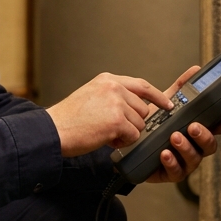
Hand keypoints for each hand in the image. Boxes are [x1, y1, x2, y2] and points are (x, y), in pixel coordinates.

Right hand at [46, 73, 172, 157]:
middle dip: (133, 122)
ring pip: (139, 123)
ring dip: (126, 133)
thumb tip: (134, 108)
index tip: (167, 104)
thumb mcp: (91, 95)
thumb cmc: (69, 118)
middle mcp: (114, 87)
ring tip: (105, 133)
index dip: (157, 96)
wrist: (53, 130)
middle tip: (113, 129)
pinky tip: (105, 139)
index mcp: (108, 79)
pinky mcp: (116, 120)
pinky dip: (122, 141)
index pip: (142, 85)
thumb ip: (112, 96)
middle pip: (142, 109)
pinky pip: (133, 135)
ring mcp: (116, 103)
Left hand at [143, 65, 220, 184]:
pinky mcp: (169, 173)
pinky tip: (165, 153)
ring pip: (194, 158)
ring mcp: (183, 161)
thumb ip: (181, 89)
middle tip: (193, 126)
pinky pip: (176, 171)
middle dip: (204, 136)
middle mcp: (194, 147)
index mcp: (197, 130)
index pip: (216, 127)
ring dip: (186, 147)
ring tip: (175, 137)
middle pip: (209, 145)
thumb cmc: (153, 125)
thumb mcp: (167, 105)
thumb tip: (195, 70)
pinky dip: (171, 162)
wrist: (129, 143)